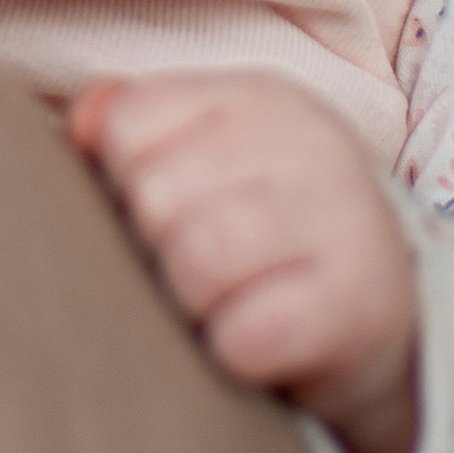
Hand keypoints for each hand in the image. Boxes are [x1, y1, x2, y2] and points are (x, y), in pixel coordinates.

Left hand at [68, 68, 419, 452]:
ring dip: (193, 304)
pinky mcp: (358, 304)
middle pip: (154, 197)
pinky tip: (262, 342)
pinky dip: (234, 354)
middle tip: (202, 271)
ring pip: (195, 263)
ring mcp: (344, 217)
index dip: (125, 186)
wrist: (374, 322)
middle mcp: (309, 141)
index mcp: (257, 97)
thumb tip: (79, 126)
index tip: (171, 213)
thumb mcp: (201, 161)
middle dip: (158, 251)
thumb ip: (127, 126)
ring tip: (226, 303)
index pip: (127, 126)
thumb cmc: (260, 237)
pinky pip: (244, 338)